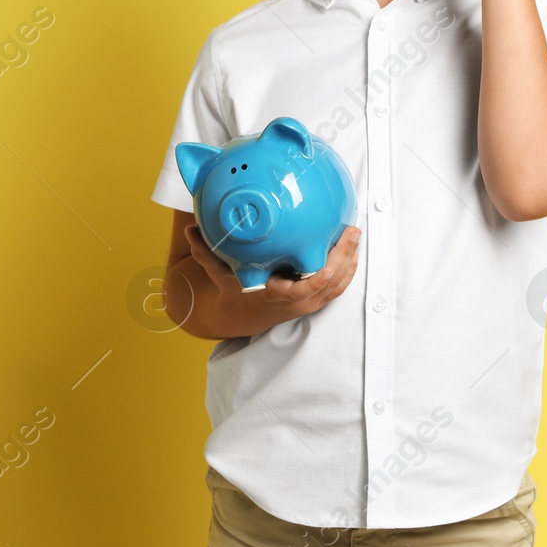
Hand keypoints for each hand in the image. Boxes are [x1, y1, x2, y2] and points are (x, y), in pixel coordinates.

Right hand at [184, 223, 361, 329]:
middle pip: (328, 284)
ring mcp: (307, 304)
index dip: (319, 278)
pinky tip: (353, 249)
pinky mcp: (314, 301)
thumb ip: (206, 252)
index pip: (302, 291)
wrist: (242, 317)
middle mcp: (295, 303)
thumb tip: (190, 230)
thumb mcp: (219, 273)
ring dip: (350, 261)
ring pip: (337, 287)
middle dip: (343, 258)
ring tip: (356, 235)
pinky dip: (348, 270)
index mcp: (275, 297)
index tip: (330, 264)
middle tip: (352, 231)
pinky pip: (337, 288)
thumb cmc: (233, 291)